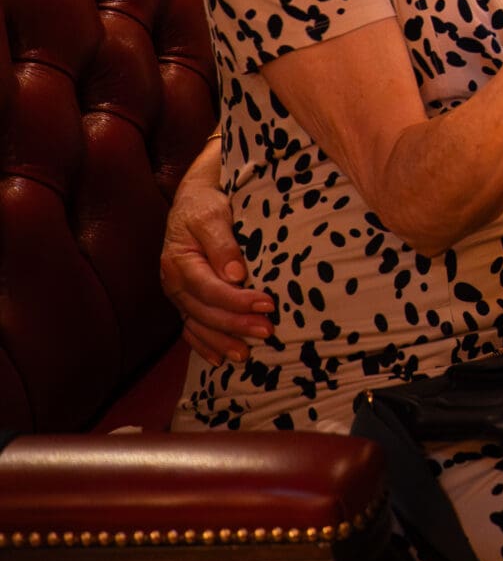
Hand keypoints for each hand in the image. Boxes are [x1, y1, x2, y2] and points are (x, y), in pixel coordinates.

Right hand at [160, 165, 270, 362]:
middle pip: (205, 311)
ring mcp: (178, 294)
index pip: (210, 289)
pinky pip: (190, 328)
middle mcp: (174, 282)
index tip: (268, 304)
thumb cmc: (205, 205)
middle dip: (237, 324)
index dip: (238, 300)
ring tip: (246, 355)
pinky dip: (204, 344)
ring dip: (221, 341)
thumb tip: (235, 274)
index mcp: (179, 262)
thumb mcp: (213, 215)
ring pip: (198, 324)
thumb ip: (222, 244)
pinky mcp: (186, 299)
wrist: (192, 200)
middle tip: (268, 331)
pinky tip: (219, 360)